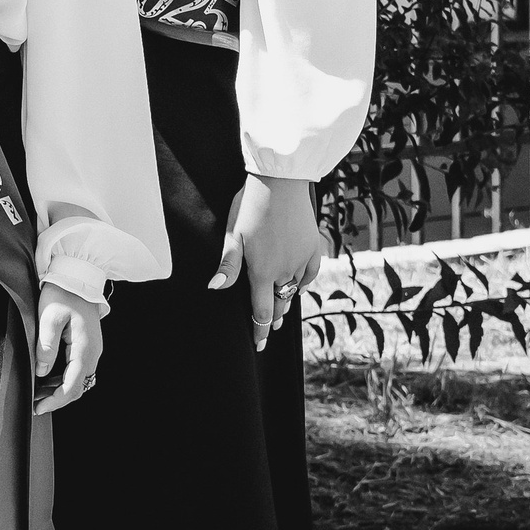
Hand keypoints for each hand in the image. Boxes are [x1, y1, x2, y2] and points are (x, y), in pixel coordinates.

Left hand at [33, 283, 104, 414]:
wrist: (77, 275)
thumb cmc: (62, 293)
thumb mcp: (49, 317)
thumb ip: (46, 346)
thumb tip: (43, 372)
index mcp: (84, 348)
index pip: (72, 386)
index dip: (56, 400)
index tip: (39, 407)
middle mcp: (93, 352)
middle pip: (78, 387)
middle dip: (57, 398)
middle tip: (36, 403)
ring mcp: (92, 349)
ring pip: (78, 379)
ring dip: (60, 389)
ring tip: (38, 392)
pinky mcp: (87, 345)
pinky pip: (78, 369)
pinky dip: (64, 378)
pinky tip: (48, 378)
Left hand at [208, 174, 323, 352]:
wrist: (281, 183)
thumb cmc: (250, 207)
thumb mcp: (233, 236)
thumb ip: (228, 266)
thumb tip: (215, 289)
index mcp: (262, 272)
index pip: (261, 312)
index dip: (260, 331)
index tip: (260, 345)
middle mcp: (285, 271)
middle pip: (279, 304)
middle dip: (273, 319)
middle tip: (269, 329)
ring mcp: (301, 261)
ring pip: (294, 290)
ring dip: (286, 301)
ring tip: (281, 311)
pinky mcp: (314, 249)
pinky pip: (309, 275)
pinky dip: (303, 283)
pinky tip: (298, 285)